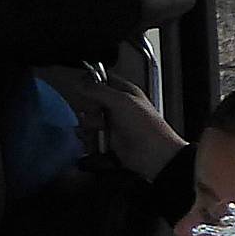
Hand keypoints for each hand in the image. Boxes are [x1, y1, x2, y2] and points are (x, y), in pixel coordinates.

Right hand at [44, 68, 185, 180]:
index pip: (102, 80)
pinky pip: (93, 136)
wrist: (153, 155)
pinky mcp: (110, 140)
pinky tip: (94, 137)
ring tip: (98, 126)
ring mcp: (114, 124)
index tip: (84, 89)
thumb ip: (98, 90)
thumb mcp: (121, 101)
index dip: (91, 83)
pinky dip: (89, 137)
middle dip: (89, 106)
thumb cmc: (147, 127)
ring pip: (90, 119)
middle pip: (92, 101)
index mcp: (125, 92)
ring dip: (89, 123)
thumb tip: (81, 83)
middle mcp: (119, 107)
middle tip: (95, 111)